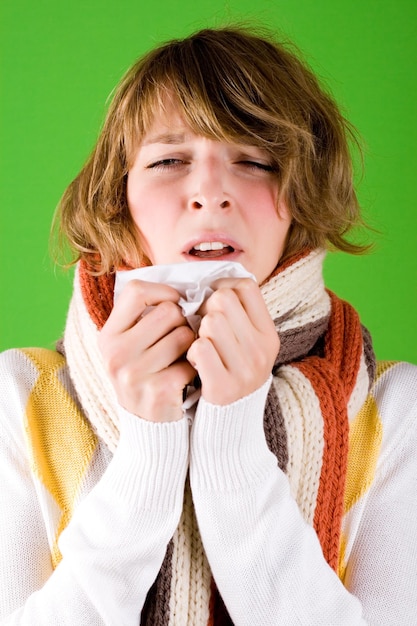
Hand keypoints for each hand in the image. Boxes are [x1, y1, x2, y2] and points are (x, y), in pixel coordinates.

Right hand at [98, 280, 195, 421]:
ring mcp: (134, 375)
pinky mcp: (158, 392)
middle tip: (178, 339)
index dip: (162, 291)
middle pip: (168, 311)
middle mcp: (115, 354)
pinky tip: (185, 378)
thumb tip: (179, 281)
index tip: (174, 303)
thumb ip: (145, 315)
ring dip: (191, 344)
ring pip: (184, 335)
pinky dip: (195, 368)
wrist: (149, 428)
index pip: (136, 291)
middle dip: (182, 322)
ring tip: (181, 358)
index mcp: (108, 336)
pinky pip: (192, 360)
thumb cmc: (147, 374)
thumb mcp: (132, 344)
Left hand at [187, 278, 278, 404]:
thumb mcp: (247, 346)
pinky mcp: (224, 387)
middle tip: (203, 329)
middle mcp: (262, 350)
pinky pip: (200, 347)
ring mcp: (245, 370)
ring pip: (210, 321)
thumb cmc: (230, 374)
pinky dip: (192, 353)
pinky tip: (196, 363)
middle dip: (206, 310)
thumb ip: (237, 316)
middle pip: (223, 300)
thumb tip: (211, 282)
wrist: (229, 428)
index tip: (212, 303)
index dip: (222, 287)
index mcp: (269, 335)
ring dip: (198, 332)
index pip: (245, 286)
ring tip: (202, 348)